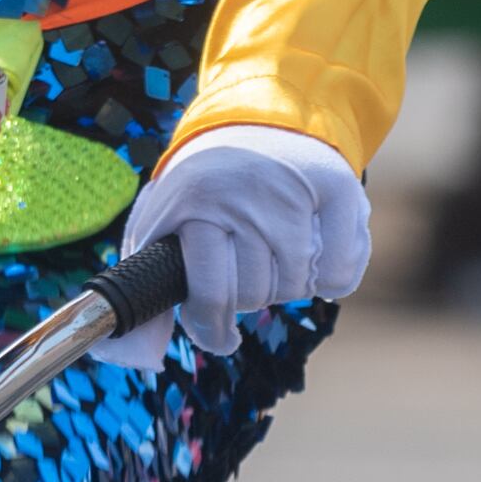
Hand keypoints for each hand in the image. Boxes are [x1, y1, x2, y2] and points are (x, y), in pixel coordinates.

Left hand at [104, 122, 370, 364]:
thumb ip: (148, 295)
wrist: (258, 122)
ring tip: (273, 255)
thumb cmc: (202, 191)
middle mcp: (243, 193)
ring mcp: (293, 191)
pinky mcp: (338, 190)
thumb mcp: (160, 229)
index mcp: (193, 202)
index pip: (208, 292)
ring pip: (295, 286)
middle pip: (254, 294)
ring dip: (285, 286)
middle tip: (245, 271)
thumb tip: (142, 359)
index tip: (218, 335)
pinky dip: (328, 280)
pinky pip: (338, 275)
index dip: (211, 326)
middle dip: (248, 297)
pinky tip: (312, 256)